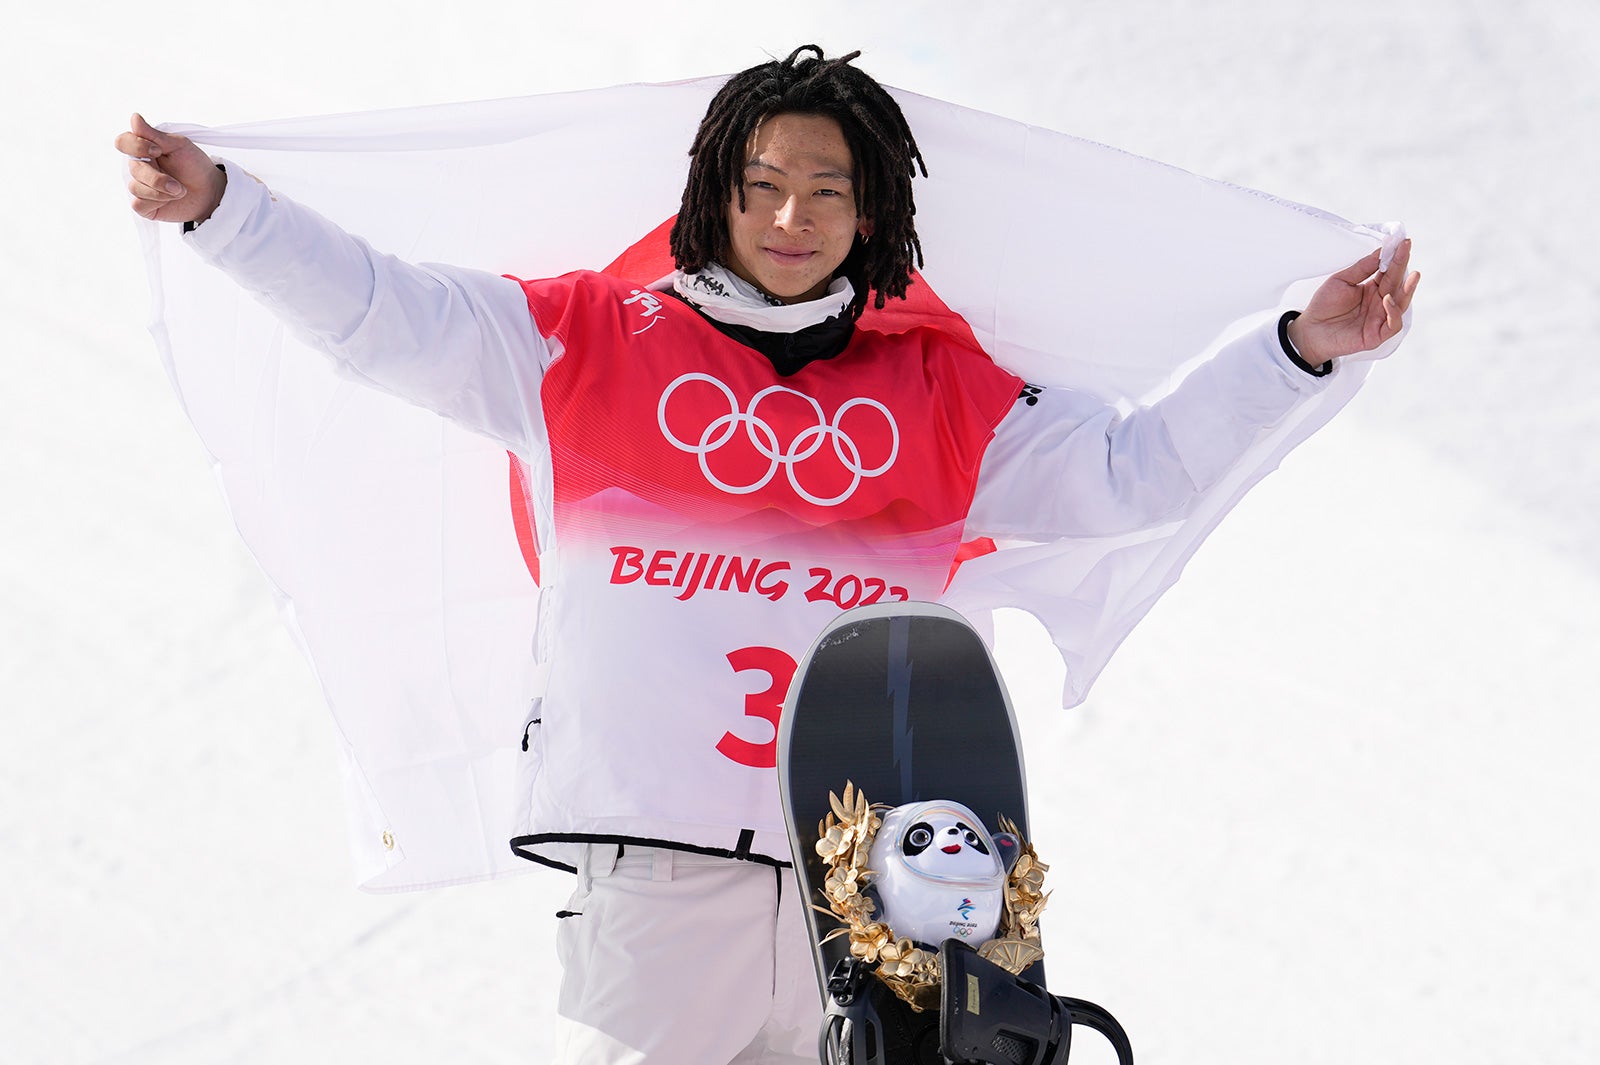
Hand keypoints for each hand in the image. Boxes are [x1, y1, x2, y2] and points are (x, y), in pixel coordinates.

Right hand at [114, 113, 226, 224]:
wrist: (210, 192)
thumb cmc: (194, 165)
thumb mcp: (178, 146)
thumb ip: (154, 134)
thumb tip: (134, 117)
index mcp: (143, 149)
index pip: (123, 143)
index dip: (136, 146)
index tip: (158, 150)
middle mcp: (138, 167)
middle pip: (133, 168)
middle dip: (157, 177)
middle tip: (178, 184)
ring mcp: (140, 186)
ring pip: (135, 187)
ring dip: (161, 190)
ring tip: (180, 191)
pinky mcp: (144, 205)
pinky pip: (138, 204)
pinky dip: (156, 201)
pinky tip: (169, 200)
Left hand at [1287, 238, 1419, 363]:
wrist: (1309, 330)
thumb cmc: (1324, 305)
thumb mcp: (1341, 280)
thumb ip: (1362, 268)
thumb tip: (1382, 251)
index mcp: (1372, 288)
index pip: (1389, 271)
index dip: (1396, 257)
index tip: (1402, 242)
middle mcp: (1380, 302)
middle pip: (1396, 283)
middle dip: (1402, 266)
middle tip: (1406, 249)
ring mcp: (1380, 318)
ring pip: (1401, 304)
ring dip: (1407, 290)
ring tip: (1414, 275)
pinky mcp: (1377, 335)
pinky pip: (1393, 324)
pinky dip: (1393, 312)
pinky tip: (1388, 299)